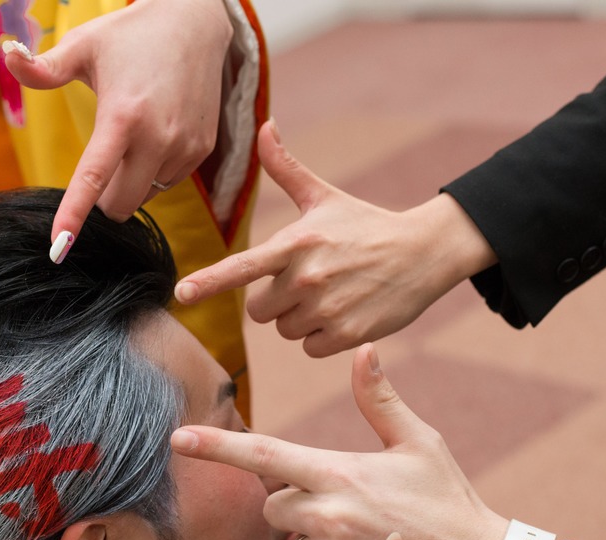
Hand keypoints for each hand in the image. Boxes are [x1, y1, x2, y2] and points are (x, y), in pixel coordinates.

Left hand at [4, 0, 233, 244]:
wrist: (194, 24)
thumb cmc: (129, 34)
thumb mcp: (82, 45)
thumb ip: (42, 66)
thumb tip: (7, 55)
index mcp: (123, 115)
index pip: (93, 178)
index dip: (73, 216)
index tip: (58, 248)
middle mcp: (158, 137)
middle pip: (120, 205)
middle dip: (102, 199)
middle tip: (101, 159)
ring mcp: (184, 147)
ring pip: (145, 196)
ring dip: (130, 182)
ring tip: (134, 133)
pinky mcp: (201, 151)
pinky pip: (167, 183)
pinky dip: (154, 172)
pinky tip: (157, 133)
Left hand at [170, 343, 506, 539]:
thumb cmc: (447, 499)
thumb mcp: (420, 443)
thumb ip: (380, 399)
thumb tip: (363, 350)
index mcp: (338, 473)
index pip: (264, 456)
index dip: (217, 447)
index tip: (177, 439)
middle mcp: (325, 516)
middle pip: (273, 505)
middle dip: (295, 503)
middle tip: (345, 505)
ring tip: (365, 538)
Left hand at [173, 121, 497, 356]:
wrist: (423, 253)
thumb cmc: (366, 225)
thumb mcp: (325, 197)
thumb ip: (286, 168)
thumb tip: (265, 126)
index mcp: (297, 241)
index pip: (243, 266)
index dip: (209, 282)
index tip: (181, 295)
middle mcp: (308, 276)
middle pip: (260, 310)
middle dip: (277, 300)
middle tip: (310, 280)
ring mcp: (327, 307)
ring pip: (285, 330)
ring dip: (301, 318)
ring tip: (332, 293)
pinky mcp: (346, 334)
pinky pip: (309, 347)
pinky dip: (322, 336)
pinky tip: (345, 313)